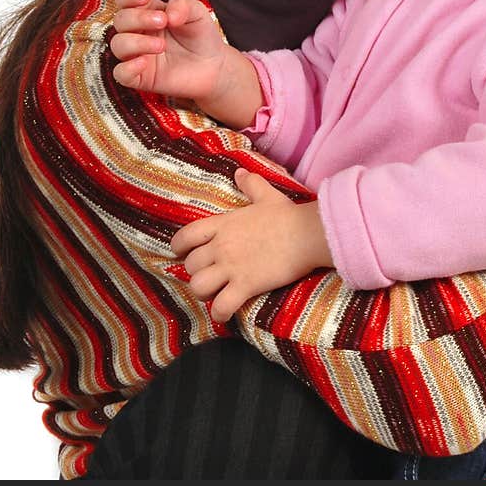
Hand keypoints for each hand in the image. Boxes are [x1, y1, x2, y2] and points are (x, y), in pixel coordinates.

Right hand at [110, 0, 228, 100]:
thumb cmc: (201, 37)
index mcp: (147, 12)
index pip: (124, 0)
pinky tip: (144, 62)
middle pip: (120, 20)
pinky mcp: (140, 77)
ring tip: (162, 45)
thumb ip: (184, 6)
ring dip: (136, 42)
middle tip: (162, 21)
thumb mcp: (198, 14)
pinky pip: (121, 73)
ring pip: (118, 45)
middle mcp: (138, 32)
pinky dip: (127, 68)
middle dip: (138, 18)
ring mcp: (137, 55)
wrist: (213, 67)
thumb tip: (168, 14)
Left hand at [171, 169, 332, 322]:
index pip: (186, 236)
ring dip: (204, 293)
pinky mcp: (245, 286)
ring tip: (215, 294)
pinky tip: (224, 314)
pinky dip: (219, 314)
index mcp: (223, 224)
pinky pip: (221, 306)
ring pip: (198, 286)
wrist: (307, 234)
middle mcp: (222, 246)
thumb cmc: (288, 215)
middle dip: (196, 273)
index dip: (179, 247)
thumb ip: (250, 184)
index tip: (183, 253)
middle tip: (210, 275)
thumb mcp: (266, 195)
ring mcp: (232, 267)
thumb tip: (240, 172)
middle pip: (190, 265)